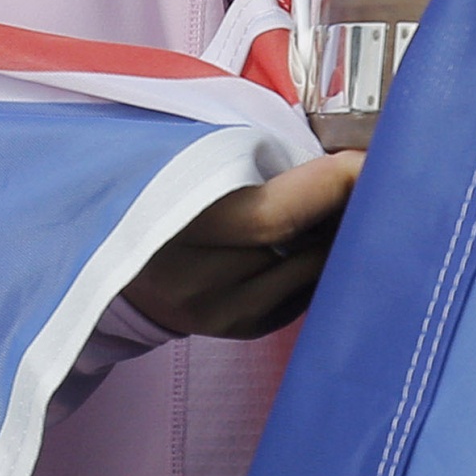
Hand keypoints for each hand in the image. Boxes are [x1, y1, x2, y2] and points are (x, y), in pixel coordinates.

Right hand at [123, 150, 362, 338]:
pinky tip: (323, 231)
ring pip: (310, 272)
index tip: (368, 156)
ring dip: (340, 233)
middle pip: (301, 244)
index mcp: (172, 225)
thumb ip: (239, 151)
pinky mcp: (237, 327)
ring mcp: (219, 312)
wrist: (97, 252)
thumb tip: (327, 147)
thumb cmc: (142, 183)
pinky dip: (321, 259)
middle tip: (378, 172)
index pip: (275, 214)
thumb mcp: (171, 152)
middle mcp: (197, 281)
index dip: (330, 184)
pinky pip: (302, 292)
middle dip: (348, 204)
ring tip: (351, 197)